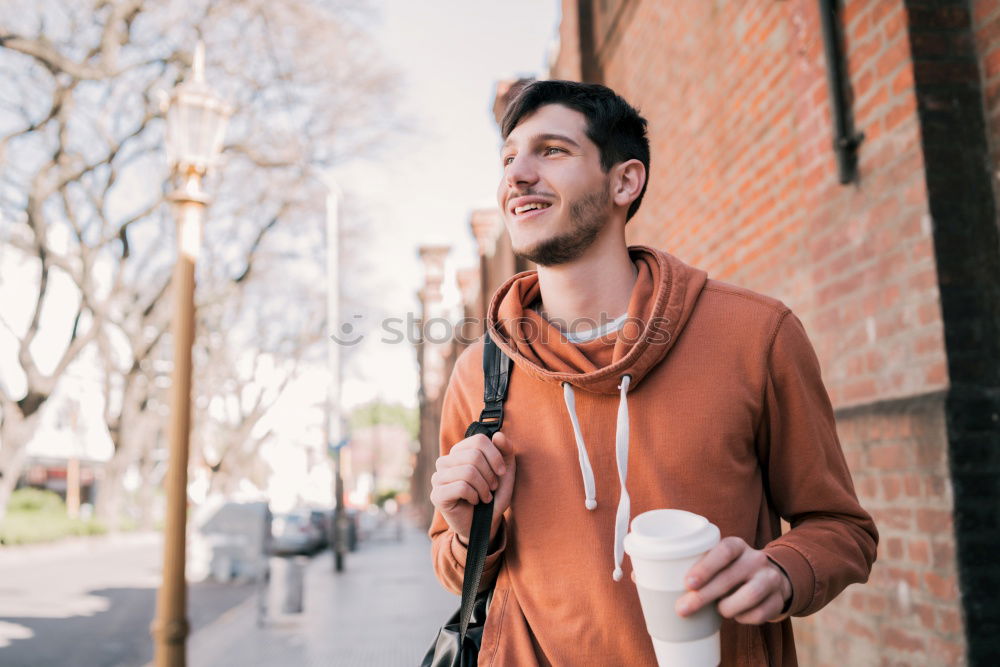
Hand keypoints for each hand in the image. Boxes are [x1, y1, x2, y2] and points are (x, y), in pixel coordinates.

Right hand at [429, 431, 515, 543]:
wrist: (485, 524)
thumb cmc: (494, 496)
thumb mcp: (505, 472)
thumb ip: (505, 451)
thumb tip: (498, 435)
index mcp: (460, 451)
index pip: (478, 440)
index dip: (495, 456)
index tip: (502, 472)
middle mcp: (445, 461)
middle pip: (474, 455)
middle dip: (490, 474)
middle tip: (492, 487)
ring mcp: (438, 478)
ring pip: (468, 471)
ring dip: (483, 487)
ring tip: (485, 496)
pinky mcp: (437, 495)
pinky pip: (461, 487)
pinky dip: (474, 495)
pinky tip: (474, 501)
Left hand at [675, 536, 791, 624]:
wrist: (768, 580)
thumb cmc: (728, 572)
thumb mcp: (715, 563)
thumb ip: (692, 569)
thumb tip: (650, 583)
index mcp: (737, 545)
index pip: (724, 550)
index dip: (706, 567)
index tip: (687, 583)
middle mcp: (756, 558)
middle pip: (730, 577)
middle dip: (704, 596)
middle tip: (683, 609)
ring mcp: (770, 578)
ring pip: (750, 595)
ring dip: (727, 607)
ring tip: (718, 610)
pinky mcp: (778, 599)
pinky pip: (760, 613)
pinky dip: (744, 618)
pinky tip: (737, 615)